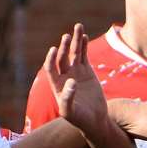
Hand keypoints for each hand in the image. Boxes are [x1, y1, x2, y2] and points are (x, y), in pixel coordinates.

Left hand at [45, 24, 106, 141]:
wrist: (95, 121)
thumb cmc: (80, 120)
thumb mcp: (70, 113)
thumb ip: (67, 98)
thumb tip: (70, 82)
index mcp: (57, 85)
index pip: (50, 68)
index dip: (51, 59)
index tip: (53, 50)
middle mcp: (65, 76)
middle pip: (63, 57)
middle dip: (64, 46)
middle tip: (67, 36)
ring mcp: (76, 72)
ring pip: (75, 53)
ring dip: (76, 40)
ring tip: (78, 26)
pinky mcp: (87, 72)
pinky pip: (85, 55)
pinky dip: (85, 46)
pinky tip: (85, 36)